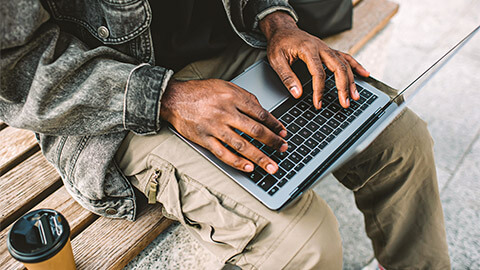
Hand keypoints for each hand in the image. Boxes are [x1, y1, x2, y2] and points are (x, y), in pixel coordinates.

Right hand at [160, 79, 287, 173]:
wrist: (174, 98)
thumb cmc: (200, 91)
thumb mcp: (225, 85)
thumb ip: (244, 96)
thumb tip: (262, 110)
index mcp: (233, 97)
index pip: (260, 113)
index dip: (275, 124)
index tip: (283, 132)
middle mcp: (225, 112)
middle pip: (255, 130)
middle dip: (273, 141)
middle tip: (284, 149)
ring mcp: (215, 127)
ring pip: (242, 145)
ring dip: (259, 157)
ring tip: (271, 166)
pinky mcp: (205, 139)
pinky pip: (223, 153)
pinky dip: (237, 162)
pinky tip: (248, 168)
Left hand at [259, 11, 369, 108]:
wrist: (283, 29)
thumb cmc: (279, 44)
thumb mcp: (276, 60)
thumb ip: (287, 77)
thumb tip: (297, 94)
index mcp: (308, 49)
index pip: (318, 73)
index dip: (319, 90)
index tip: (318, 104)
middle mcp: (321, 48)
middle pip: (338, 68)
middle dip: (343, 87)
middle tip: (345, 103)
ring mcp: (327, 49)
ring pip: (344, 64)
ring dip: (351, 80)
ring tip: (355, 96)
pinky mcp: (329, 50)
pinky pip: (346, 57)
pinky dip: (356, 66)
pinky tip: (364, 74)